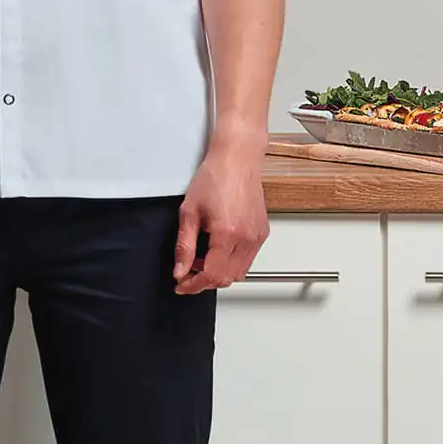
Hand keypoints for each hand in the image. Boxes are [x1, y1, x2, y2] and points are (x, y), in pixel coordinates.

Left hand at [171, 141, 269, 293]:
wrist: (237, 158)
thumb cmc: (215, 176)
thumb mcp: (189, 212)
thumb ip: (183, 246)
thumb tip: (180, 270)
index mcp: (227, 233)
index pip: (212, 275)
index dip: (193, 285)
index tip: (182, 285)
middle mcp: (247, 238)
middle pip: (227, 278)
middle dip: (205, 280)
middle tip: (188, 270)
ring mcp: (257, 236)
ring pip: (239, 273)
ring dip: (219, 272)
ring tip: (202, 257)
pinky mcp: (262, 232)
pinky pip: (248, 259)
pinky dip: (231, 262)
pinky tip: (217, 249)